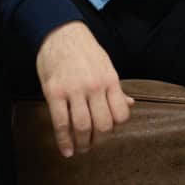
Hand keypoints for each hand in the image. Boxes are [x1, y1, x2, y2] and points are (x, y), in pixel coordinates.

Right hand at [35, 21, 134, 157]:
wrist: (61, 34)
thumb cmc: (86, 51)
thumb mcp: (106, 66)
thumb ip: (116, 88)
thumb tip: (130, 104)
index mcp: (110, 79)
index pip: (121, 114)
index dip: (116, 128)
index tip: (109, 132)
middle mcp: (95, 86)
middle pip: (103, 125)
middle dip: (99, 141)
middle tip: (93, 145)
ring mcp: (74, 90)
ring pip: (82, 126)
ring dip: (82, 144)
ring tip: (81, 149)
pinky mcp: (54, 93)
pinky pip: (61, 123)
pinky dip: (63, 141)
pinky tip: (66, 150)